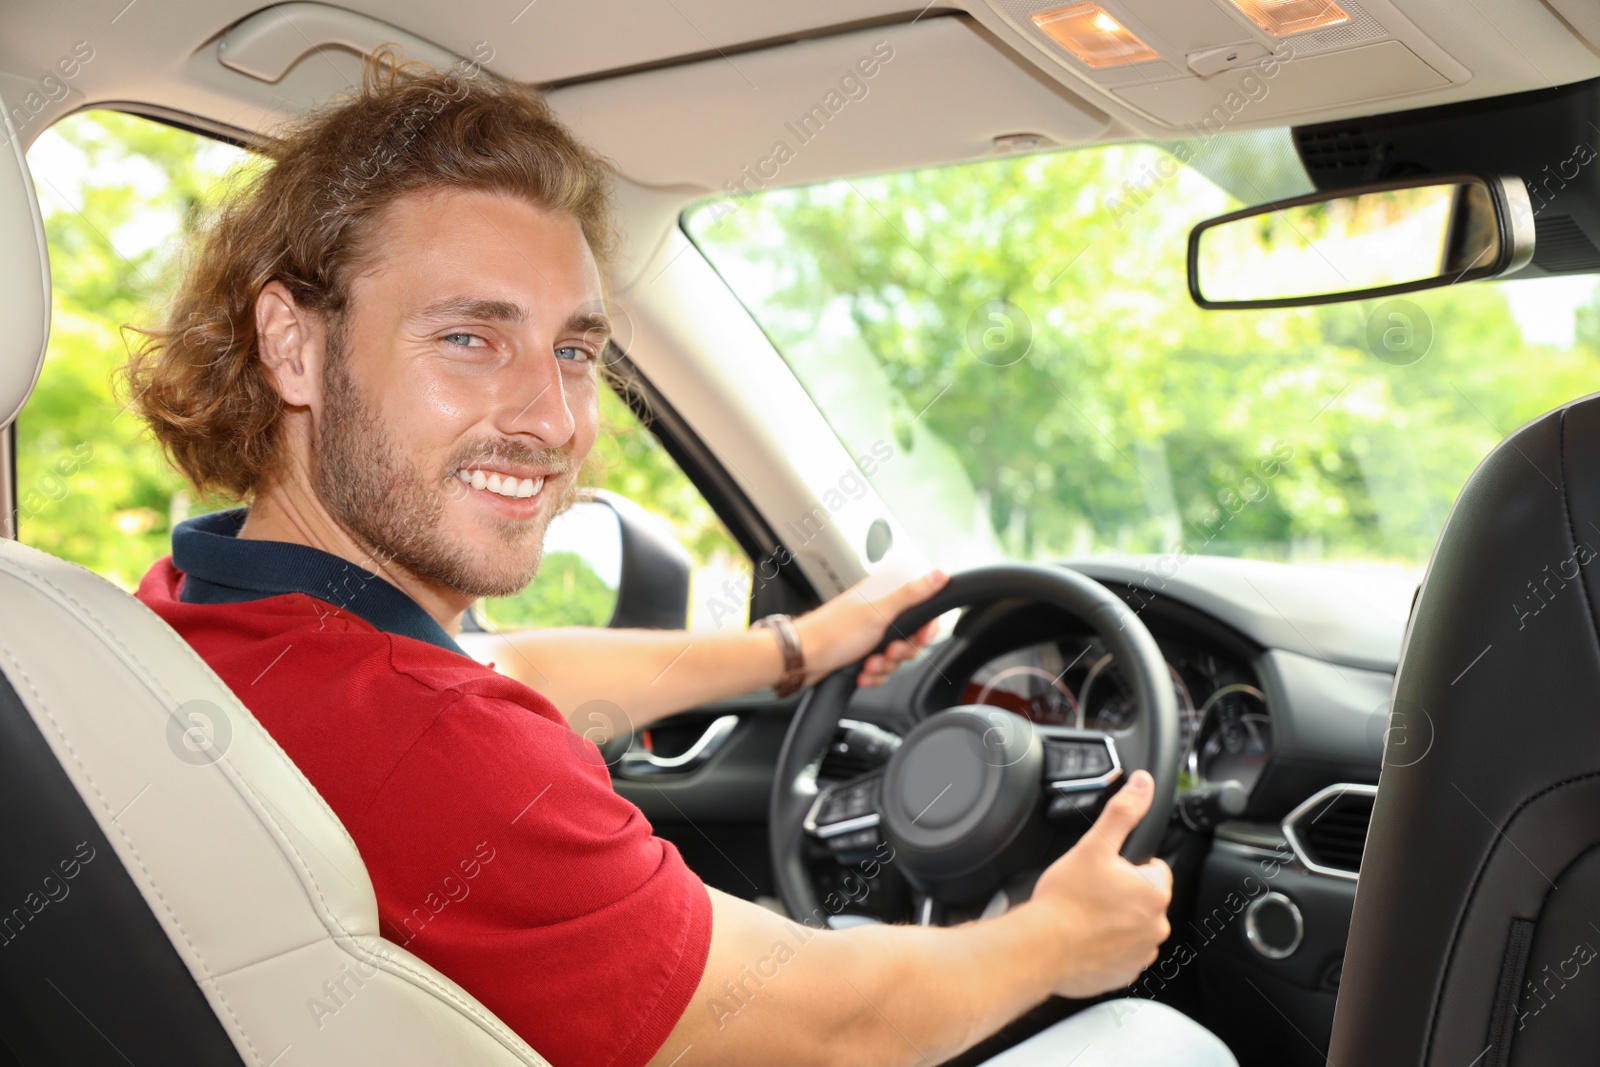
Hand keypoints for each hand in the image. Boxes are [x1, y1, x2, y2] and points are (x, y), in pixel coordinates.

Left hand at [791, 569, 948, 687]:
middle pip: (912, 636)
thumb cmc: (833, 633)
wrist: (801, 659)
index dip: (926, 627)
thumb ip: (912, 594)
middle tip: (888, 651)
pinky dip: (874, 674)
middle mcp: (878, 610)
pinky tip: (862, 673)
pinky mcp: (861, 651)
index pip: (923, 607)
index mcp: (884, 593)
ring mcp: (869, 632)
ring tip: (868, 664)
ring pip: (896, 655)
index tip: (920, 638)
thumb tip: (940, 574)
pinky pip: (882, 667)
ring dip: (885, 665)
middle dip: (902, 651)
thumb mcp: (879, 613)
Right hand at [1028, 770, 1172, 998]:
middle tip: (1089, 892)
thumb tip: (1144, 785)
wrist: (1040, 948)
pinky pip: (1120, 954)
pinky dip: (1105, 947)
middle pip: (1142, 899)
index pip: (1153, 870)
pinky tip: (1082, 938)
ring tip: (1083, 916)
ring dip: (1113, 921)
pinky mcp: (1123, 974)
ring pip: (1131, 927)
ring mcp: (1140, 954)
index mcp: (1154, 893)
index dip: (1126, 866)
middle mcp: (1156, 927)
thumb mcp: (1094, 845)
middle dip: (1120, 894)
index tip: (1103, 872)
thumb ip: (1123, 812)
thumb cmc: (1066, 900)